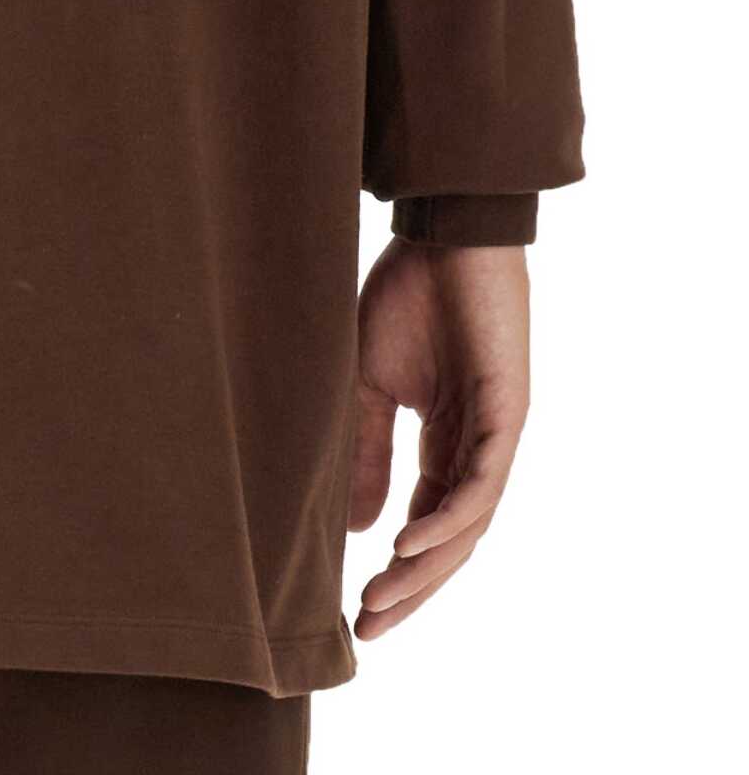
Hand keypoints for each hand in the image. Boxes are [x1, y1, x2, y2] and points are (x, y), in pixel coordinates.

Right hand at [348, 238, 529, 640]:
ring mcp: (495, 433)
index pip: (427, 521)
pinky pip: (480, 484)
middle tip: (371, 628)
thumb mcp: (368, 381)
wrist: (441, 232)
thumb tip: (360, 528)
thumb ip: (368, 450)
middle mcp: (476, 446)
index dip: (397, 568)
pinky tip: (410, 544)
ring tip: (383, 596)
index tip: (355, 608)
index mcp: (445, 439)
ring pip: (468, 524)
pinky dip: (448, 520)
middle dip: (412, 588)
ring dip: (426, 566)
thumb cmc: (406, 294)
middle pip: (451, 539)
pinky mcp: (506, 413)